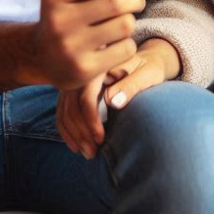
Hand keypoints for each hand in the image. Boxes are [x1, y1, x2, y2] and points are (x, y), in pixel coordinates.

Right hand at [30, 0, 154, 90]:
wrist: (39, 56)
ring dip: (130, 22)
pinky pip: (125, 49)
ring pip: (125, 25)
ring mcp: (70, 47)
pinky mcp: (84, 69)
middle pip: (116, 2)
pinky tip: (115, 45)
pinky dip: (127, 44)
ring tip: (120, 24)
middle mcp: (59, 21)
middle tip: (137, 2)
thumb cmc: (66, 18)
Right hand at [55, 38, 179, 158]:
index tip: (100, 139)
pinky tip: (76, 146)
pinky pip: (63, 112)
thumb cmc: (150, 67)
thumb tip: (113, 101)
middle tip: (93, 153)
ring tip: (88, 153)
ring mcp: (77, 81)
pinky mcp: (74, 90)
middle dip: (80, 132)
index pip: (86, 95)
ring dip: (73, 135)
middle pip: (72, 105)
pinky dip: (67, 131)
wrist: (146, 59)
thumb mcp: (148, 73)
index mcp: (101, 65)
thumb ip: (132, 85)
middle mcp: (85, 72)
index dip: (90, 120)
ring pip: (65, 111)